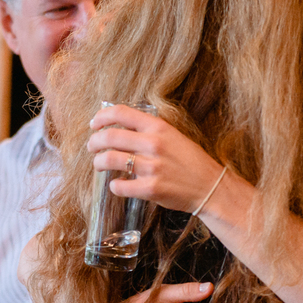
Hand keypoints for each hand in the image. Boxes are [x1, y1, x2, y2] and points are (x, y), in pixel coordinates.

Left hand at [88, 105, 224, 213]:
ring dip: (98, 162)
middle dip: (94, 142)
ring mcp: (152, 167)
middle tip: (92, 147)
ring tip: (99, 164)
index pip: (121, 113)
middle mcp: (153, 144)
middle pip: (110, 136)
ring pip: (110, 159)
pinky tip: (116, 185)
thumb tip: (120, 129)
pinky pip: (120, 186)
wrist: (210, 186)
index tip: (94, 124)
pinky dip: (114, 186)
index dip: (102, 117)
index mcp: (158, 127)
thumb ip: (148, 131)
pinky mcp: (151, 189)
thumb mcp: (173, 136)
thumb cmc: (190, 161)